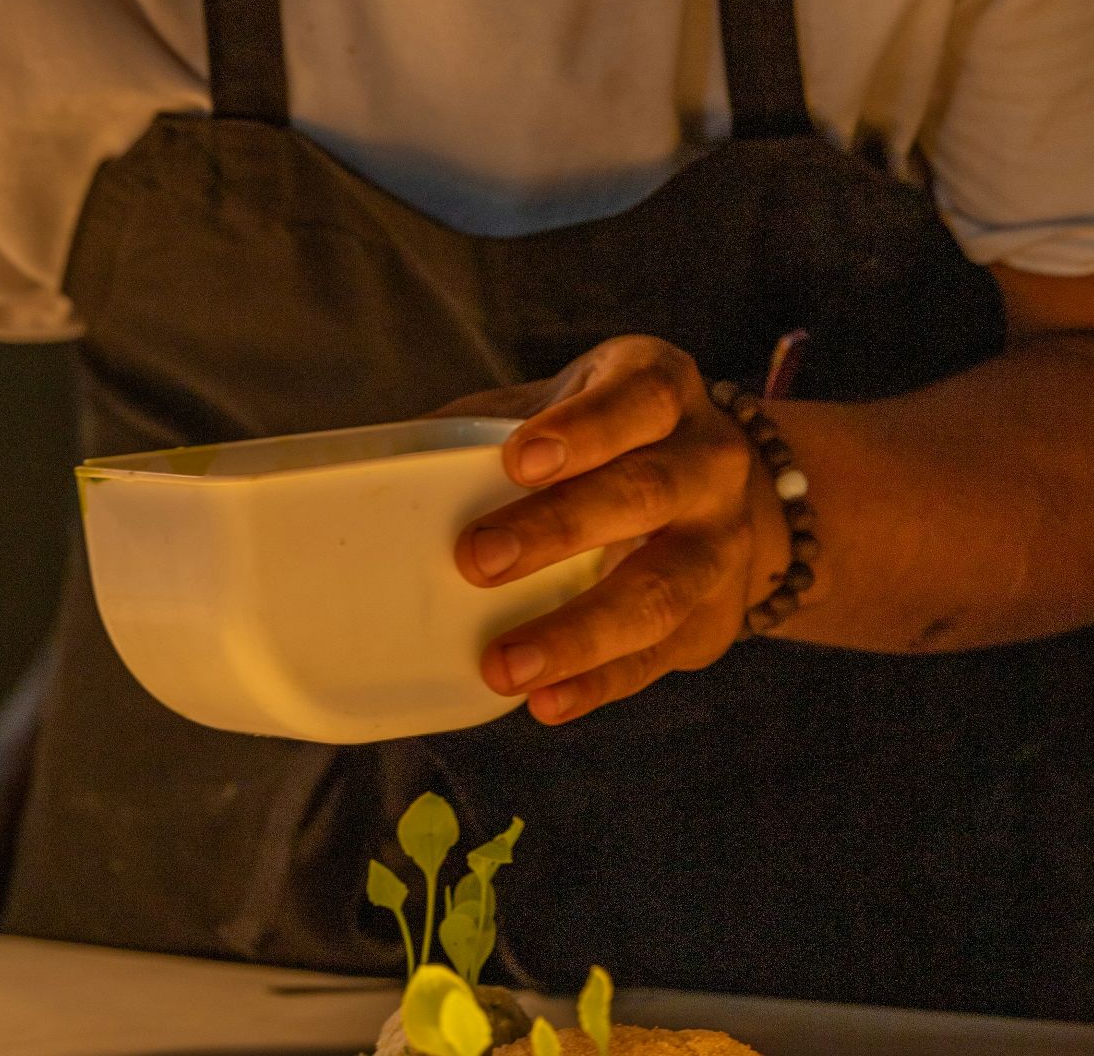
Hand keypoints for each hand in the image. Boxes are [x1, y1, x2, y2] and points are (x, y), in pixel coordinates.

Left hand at [439, 336, 785, 724]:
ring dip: (578, 632)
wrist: (716, 492)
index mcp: (663, 392)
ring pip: (660, 591)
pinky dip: (598, 683)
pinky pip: (658, 657)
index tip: (520, 461)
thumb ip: (486, 430)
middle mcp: (710, 464)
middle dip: (561, 528)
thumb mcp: (559, 408)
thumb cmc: (604, 440)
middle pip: (645, 494)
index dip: (585, 429)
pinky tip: (544, 702)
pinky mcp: (714, 619)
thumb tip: (372, 469)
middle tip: (477, 561)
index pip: (638, 400)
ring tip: (504, 664)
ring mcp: (721, 545)